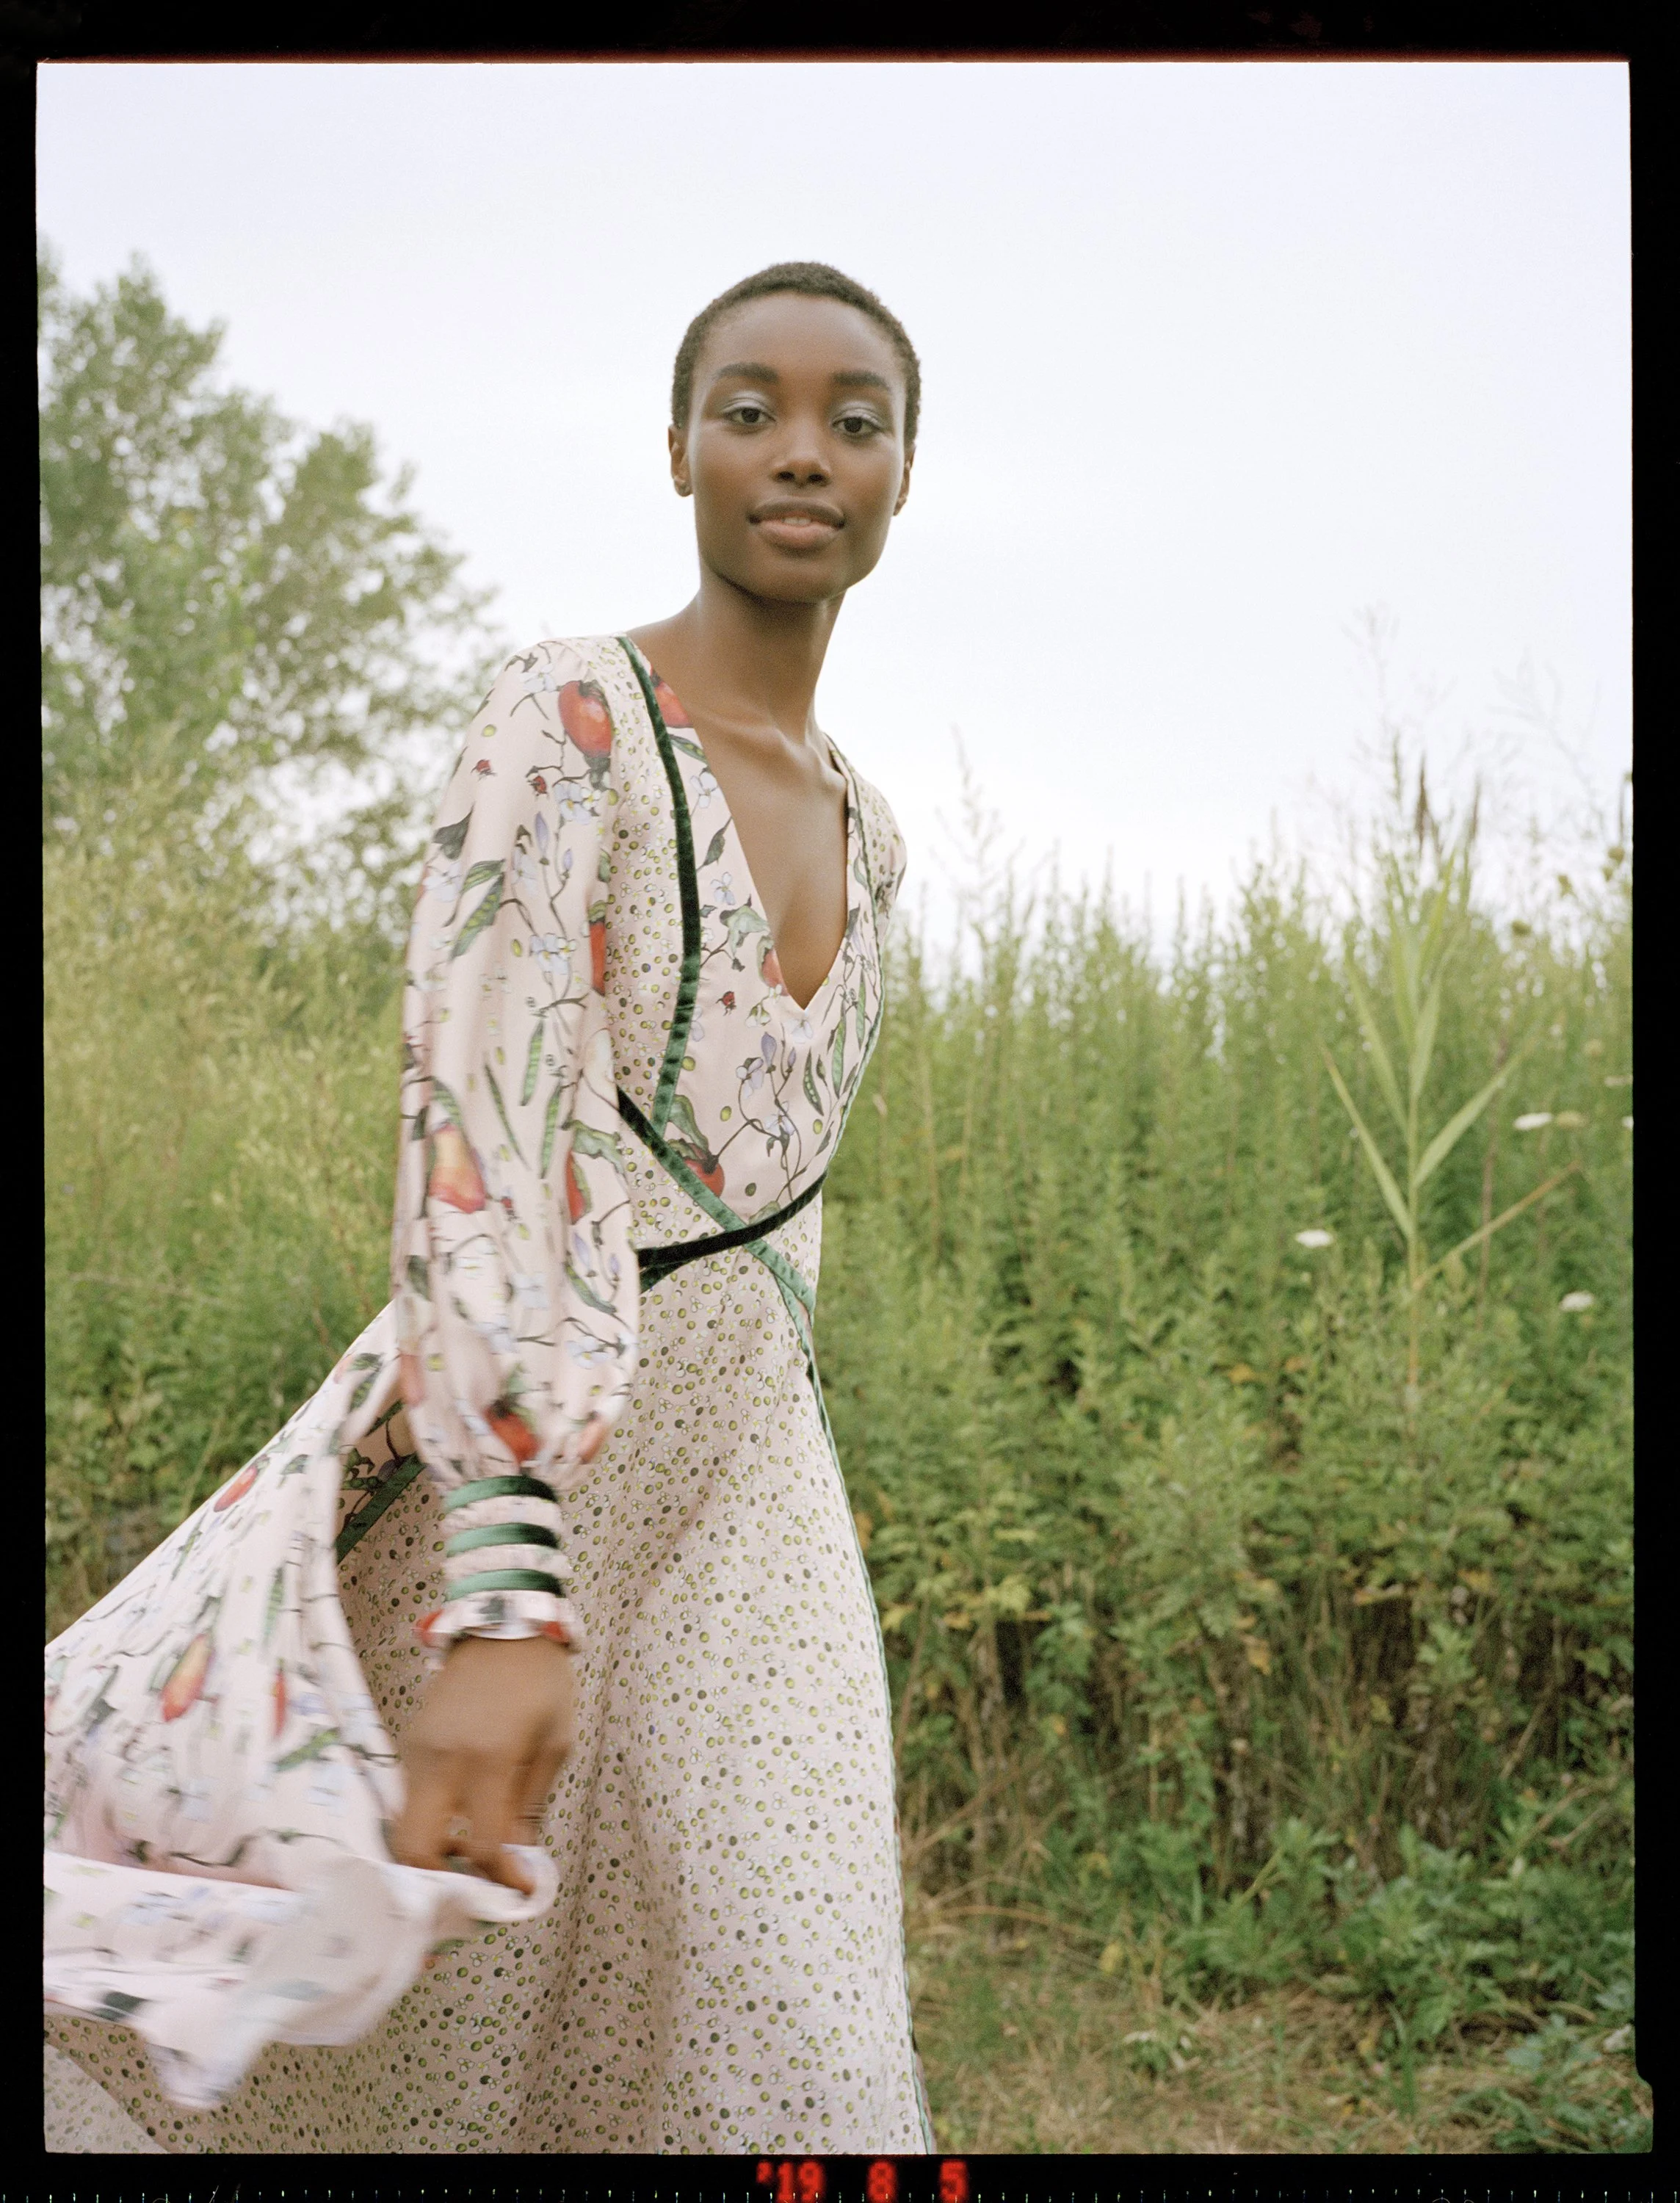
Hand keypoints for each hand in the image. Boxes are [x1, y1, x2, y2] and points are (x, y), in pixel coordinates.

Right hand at [390, 1634, 576, 1894]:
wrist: (502, 1622)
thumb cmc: (540, 1682)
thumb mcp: (555, 1744)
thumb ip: (530, 1807)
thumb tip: (518, 1866)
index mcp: (487, 1760)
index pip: (485, 1846)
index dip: (504, 1881)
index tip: (521, 1892)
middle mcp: (441, 1761)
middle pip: (413, 1849)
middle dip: (438, 1884)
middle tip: (472, 1892)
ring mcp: (417, 1753)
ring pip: (406, 1828)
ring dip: (433, 1855)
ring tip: (472, 1860)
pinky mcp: (409, 1745)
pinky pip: (411, 1801)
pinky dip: (431, 1824)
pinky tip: (461, 1824)